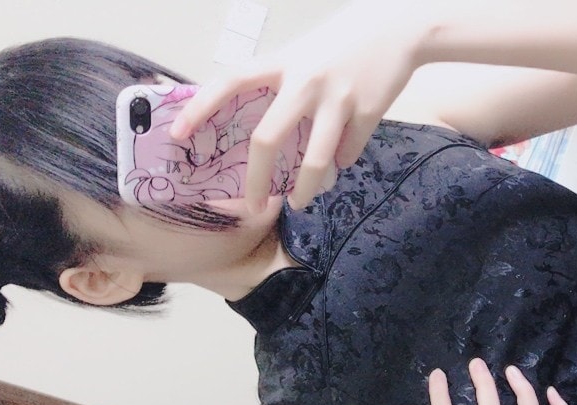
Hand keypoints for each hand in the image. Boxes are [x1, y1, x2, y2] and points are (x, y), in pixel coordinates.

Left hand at [171, 0, 418, 210]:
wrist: (397, 28)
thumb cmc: (343, 42)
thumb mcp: (303, 54)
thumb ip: (283, 86)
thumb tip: (268, 134)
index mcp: (282, 62)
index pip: (230, 82)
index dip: (201, 108)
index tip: (178, 135)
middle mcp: (305, 82)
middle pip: (268, 139)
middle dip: (256, 180)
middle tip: (252, 205)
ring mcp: (337, 99)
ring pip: (316, 161)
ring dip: (305, 190)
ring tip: (300, 202)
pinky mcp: (367, 113)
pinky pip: (348, 153)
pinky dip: (343, 161)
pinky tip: (343, 157)